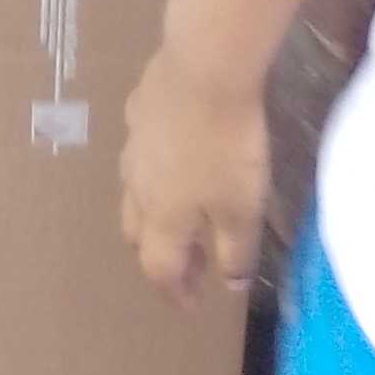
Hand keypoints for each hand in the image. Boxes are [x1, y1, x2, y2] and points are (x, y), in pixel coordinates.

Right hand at [122, 43, 270, 305]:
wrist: (204, 68)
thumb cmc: (226, 147)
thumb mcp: (242, 209)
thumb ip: (235, 252)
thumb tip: (230, 285)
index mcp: (163, 218)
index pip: (159, 269)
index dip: (175, 292)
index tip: (192, 306)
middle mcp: (139, 186)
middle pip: (136, 233)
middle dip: (157, 253)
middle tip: (189, 261)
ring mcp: (134, 144)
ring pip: (132, 189)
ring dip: (152, 210)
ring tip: (181, 210)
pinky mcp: (138, 107)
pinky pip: (140, 147)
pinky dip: (154, 163)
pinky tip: (174, 149)